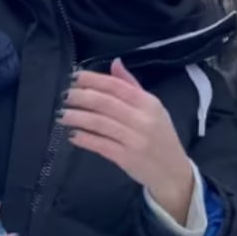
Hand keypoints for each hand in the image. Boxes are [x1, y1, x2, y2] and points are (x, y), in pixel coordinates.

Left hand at [61, 59, 194, 222]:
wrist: (174, 172)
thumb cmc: (161, 137)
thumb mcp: (153, 109)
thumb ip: (132, 86)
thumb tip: (115, 63)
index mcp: (149, 103)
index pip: (117, 86)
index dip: (93, 80)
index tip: (74, 77)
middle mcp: (143, 119)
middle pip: (106, 103)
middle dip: (81, 97)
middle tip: (64, 95)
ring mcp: (134, 140)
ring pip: (100, 123)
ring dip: (78, 117)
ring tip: (62, 115)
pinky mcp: (127, 158)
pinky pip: (101, 145)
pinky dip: (85, 139)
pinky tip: (72, 135)